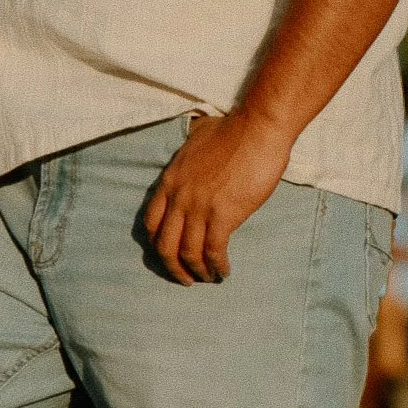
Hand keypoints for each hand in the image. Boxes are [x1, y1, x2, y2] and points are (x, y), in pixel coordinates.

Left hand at [140, 109, 294, 284]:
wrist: (257, 129)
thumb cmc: (233, 130)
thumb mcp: (196, 137)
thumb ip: (189, 150)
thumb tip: (194, 146)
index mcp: (170, 180)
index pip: (150, 222)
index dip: (157, 244)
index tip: (169, 255)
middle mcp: (179, 197)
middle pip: (164, 245)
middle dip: (173, 267)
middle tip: (185, 278)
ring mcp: (199, 207)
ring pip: (188, 252)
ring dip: (197, 271)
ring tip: (208, 278)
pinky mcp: (223, 215)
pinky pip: (214, 251)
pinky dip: (217, 266)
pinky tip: (224, 271)